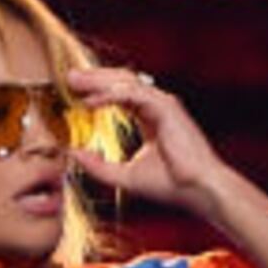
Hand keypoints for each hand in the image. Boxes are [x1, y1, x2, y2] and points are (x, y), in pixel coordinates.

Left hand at [61, 66, 233, 216]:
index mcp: (151, 118)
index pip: (121, 95)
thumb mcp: (124, 176)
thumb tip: (73, 153)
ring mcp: (164, 104)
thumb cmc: (171, 186)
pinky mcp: (167, 107)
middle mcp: (158, 106)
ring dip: (99, 80)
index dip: (98, 90)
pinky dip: (110, 95)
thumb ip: (98, 166)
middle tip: (70, 77)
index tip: (75, 93)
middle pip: (121, 81)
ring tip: (75, 82)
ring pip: (126, 81)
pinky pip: (132, 93)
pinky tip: (90, 103)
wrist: (197, 191)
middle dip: (94, 78)